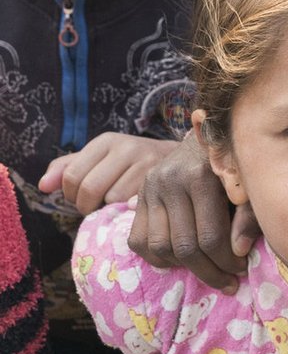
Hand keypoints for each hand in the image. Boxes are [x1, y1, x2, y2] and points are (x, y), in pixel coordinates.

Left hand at [39, 134, 179, 215]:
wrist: (177, 159)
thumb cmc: (129, 163)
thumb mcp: (98, 158)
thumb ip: (66, 168)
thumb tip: (43, 186)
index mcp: (106, 141)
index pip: (72, 175)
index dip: (71, 195)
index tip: (81, 197)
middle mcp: (127, 147)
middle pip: (89, 189)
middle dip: (87, 206)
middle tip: (95, 208)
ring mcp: (147, 163)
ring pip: (112, 200)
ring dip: (110, 210)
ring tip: (116, 205)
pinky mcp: (162, 182)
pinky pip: (134, 206)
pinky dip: (127, 212)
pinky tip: (131, 208)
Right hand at [127, 133, 258, 293]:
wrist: (206, 138)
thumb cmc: (234, 166)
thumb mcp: (248, 186)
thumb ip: (248, 217)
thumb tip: (239, 251)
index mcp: (200, 175)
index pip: (210, 236)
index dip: (227, 262)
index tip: (241, 270)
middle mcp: (170, 180)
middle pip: (185, 247)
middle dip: (209, 272)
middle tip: (227, 281)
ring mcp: (150, 188)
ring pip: (160, 248)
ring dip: (183, 268)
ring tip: (205, 268)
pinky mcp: (139, 196)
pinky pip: (139, 241)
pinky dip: (157, 258)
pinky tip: (180, 259)